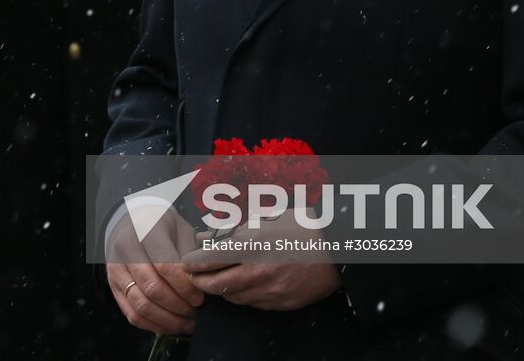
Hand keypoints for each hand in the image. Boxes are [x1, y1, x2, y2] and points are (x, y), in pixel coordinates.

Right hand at [105, 205, 202, 336]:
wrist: (129, 222)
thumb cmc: (161, 226)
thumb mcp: (179, 228)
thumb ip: (191, 253)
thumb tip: (203, 282)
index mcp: (145, 230)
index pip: (164, 265)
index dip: (185, 286)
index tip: (200, 296)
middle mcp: (125, 250)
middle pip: (152, 288)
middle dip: (179, 305)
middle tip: (197, 311)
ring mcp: (116, 270)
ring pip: (141, 305)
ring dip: (168, 319)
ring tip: (187, 322)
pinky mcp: (113, 287)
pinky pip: (132, 314)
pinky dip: (154, 325)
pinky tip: (171, 325)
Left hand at [182, 212, 340, 310]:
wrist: (337, 249)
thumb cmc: (300, 226)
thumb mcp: (264, 219)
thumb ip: (233, 231)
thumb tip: (207, 237)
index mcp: (254, 245)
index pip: (210, 260)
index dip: (193, 263)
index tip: (186, 262)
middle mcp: (260, 270)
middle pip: (217, 285)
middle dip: (201, 281)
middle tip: (196, 276)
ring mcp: (272, 291)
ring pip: (234, 298)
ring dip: (224, 289)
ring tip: (221, 278)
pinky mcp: (282, 304)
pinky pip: (254, 304)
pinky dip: (245, 295)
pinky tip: (245, 285)